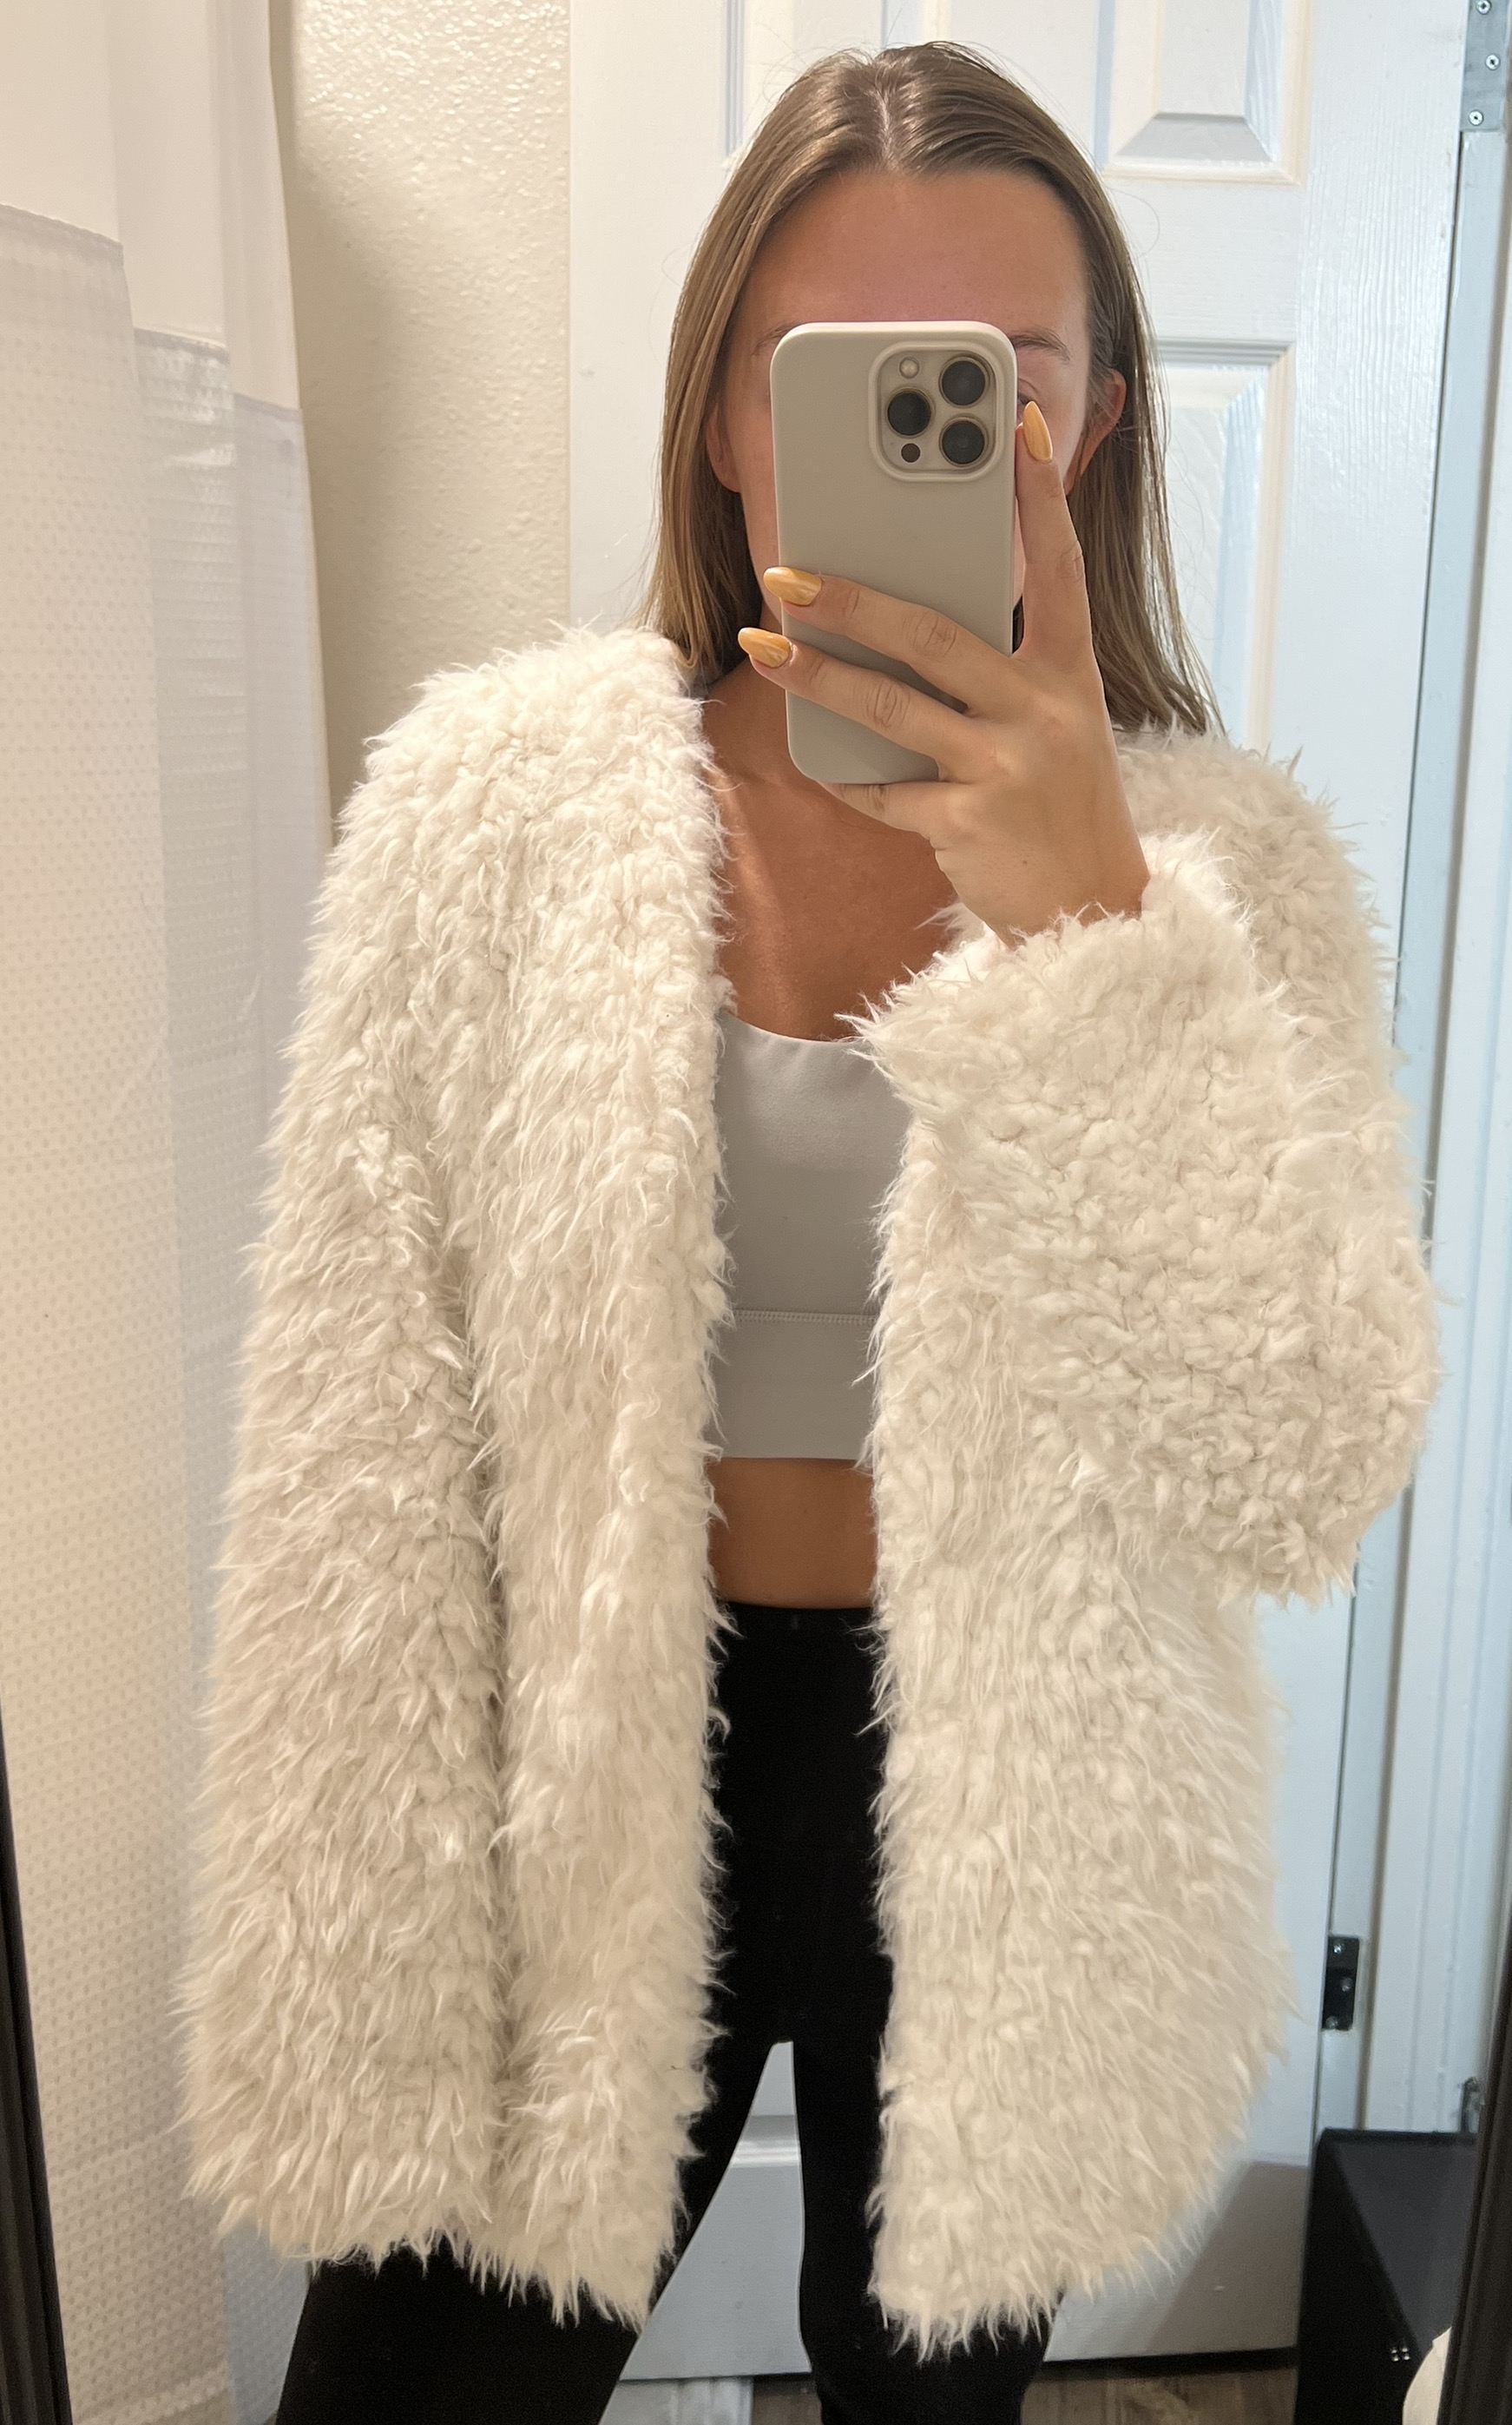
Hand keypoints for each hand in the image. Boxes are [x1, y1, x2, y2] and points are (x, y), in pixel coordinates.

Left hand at [737, 400, 1149, 948]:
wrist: (1092, 912)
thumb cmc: (1060, 807)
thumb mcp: (1056, 726)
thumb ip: (1001, 673)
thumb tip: (908, 618)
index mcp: (1071, 674)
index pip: (1058, 567)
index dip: (1042, 494)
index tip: (1022, 424)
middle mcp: (1045, 712)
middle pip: (936, 636)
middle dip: (855, 600)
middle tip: (790, 572)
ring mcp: (1008, 768)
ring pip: (892, 709)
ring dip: (818, 676)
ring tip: (764, 645)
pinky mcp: (970, 825)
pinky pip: (887, 792)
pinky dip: (850, 779)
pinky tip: (819, 761)